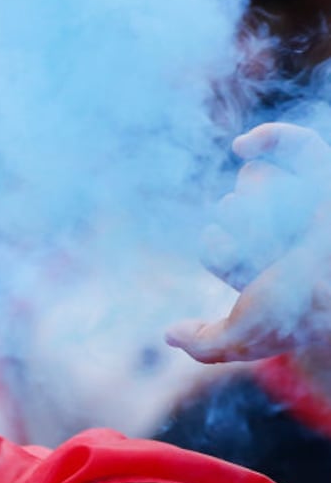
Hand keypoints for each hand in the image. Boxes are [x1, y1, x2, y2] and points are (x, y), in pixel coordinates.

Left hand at [167, 122, 330, 362]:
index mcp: (271, 271)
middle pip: (237, 211)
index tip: (223, 250)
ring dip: (256, 197)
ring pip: (258, 183)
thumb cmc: (296, 307)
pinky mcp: (324, 175)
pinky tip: (241, 147)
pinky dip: (271, 137)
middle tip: (264, 241)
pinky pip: (301, 144)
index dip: (218, 252)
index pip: (225, 252)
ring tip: (267, 215)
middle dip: (239, 222)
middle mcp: (286, 236)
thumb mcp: (243, 338)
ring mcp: (307, 204)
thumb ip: (206, 345)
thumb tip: (168, 335)